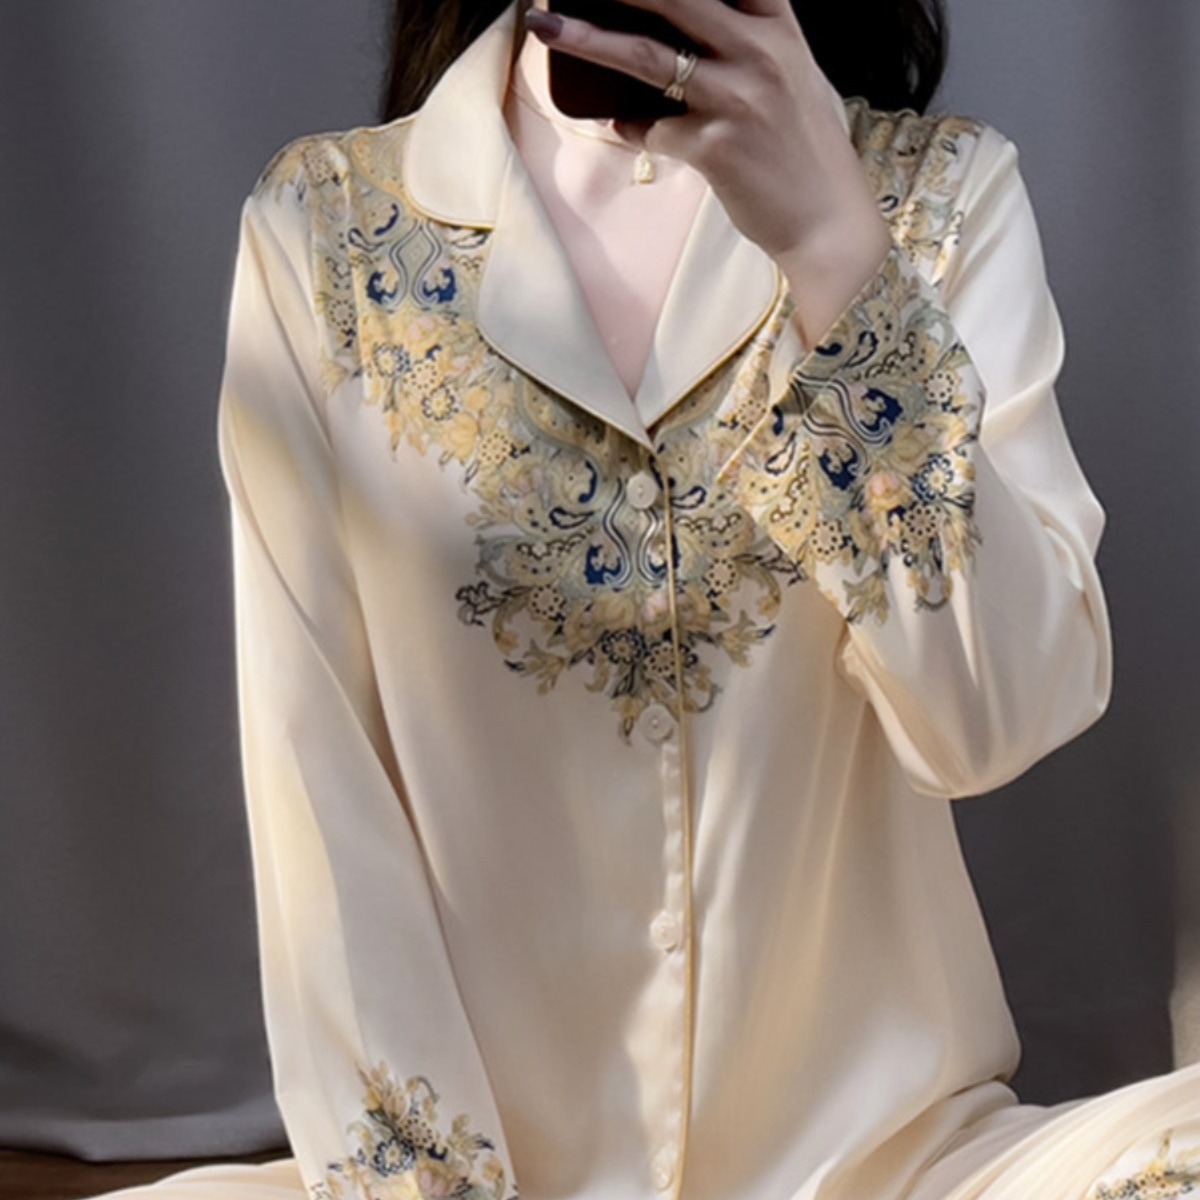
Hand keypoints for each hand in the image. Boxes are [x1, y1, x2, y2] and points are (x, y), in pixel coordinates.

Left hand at [523, 0, 890, 268]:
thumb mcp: (797, 79)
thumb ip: (755, 45)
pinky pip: (650, 129)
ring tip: (548, 28)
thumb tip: (697, 34)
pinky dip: (629, 127)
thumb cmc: (808, 152)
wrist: (828, 221)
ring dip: (590, 39)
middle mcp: (759, 55)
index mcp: (779, 30)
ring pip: (647, 57)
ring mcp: (736, 100)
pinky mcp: (714, 148)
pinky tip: (623, 126)